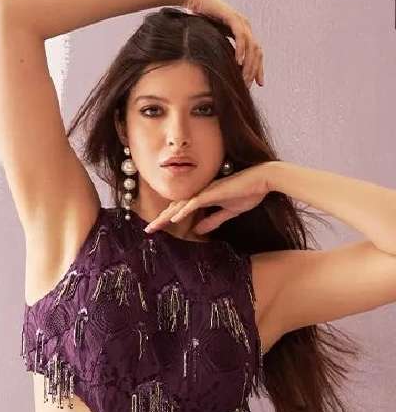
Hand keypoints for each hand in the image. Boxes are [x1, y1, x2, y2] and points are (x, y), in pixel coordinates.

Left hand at [144, 163, 272, 234]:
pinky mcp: (213, 191)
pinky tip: (174, 218)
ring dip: (166, 216)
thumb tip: (197, 231)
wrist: (263, 180)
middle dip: (161, 219)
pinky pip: (195, 202)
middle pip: (176, 207)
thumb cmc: (248, 192)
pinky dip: (184, 210)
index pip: (181, 209)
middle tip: (147, 231)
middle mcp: (201, 193)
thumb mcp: (228, 212)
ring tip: (154, 227)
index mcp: (204, 197)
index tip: (157, 229)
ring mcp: (206, 191)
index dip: (168, 219)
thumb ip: (212, 221)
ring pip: (181, 205)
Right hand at [185, 0, 263, 86]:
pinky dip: (241, 49)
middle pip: (257, 51)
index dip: (259, 69)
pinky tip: (238, 61)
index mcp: (244, 33)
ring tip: (244, 78)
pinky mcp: (232, 17)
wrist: (196, 1)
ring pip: (251, 45)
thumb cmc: (203, 22)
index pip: (256, 53)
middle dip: (255, 70)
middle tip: (248, 85)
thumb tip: (225, 73)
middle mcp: (245, 27)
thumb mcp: (216, 42)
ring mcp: (240, 21)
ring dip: (249, 64)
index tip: (259, 84)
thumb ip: (224, 53)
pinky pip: (240, 35)